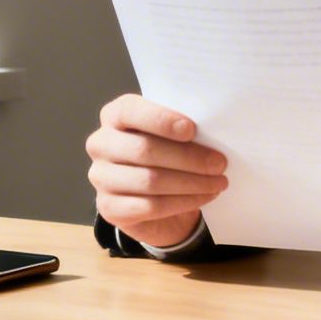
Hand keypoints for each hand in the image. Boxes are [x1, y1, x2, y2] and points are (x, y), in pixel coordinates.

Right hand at [86, 93, 227, 250]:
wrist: (152, 195)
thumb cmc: (165, 154)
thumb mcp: (170, 134)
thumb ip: (180, 128)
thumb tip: (212, 132)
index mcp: (114, 116)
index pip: (130, 111)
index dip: (161, 120)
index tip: (192, 129)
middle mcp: (101, 144)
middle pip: (145, 150)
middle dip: (188, 158)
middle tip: (219, 163)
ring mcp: (101, 178)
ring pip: (150, 181)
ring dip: (191, 183)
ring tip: (218, 182)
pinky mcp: (109, 208)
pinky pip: (151, 207)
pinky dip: (183, 202)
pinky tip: (205, 196)